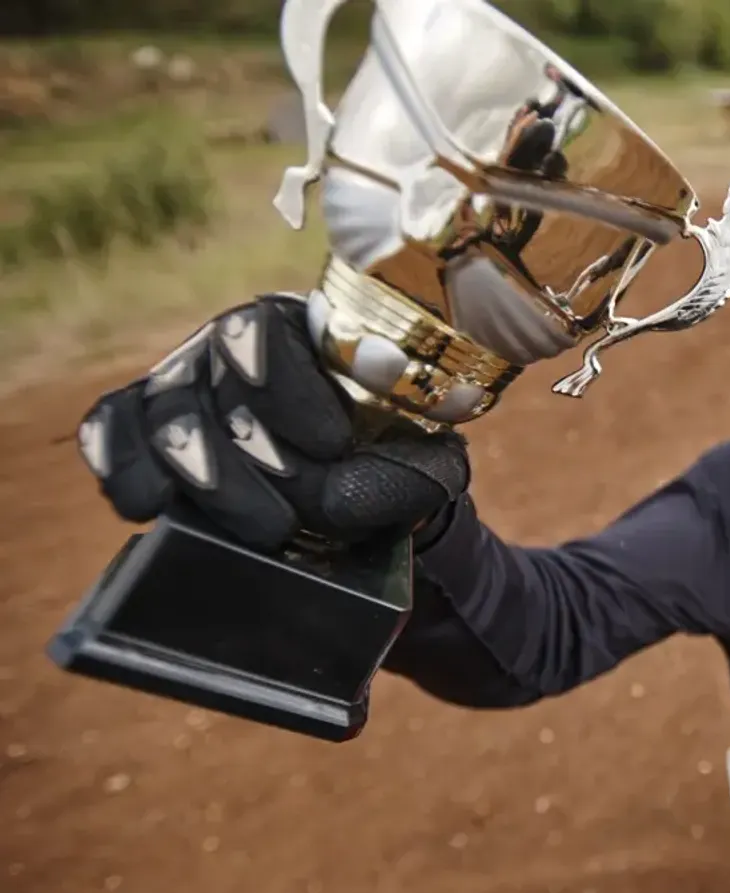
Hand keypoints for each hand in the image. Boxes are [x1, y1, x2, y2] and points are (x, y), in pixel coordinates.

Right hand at [75, 293, 469, 552]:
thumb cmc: (387, 460)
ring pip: (161, 416)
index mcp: (290, 330)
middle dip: (246, 459)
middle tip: (288, 522)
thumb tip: (357, 488)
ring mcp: (177, 388)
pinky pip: (109, 432)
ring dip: (201, 477)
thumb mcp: (422, 459)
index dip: (286, 388)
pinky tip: (151, 505)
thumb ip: (416, 467)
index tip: (332, 445)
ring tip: (259, 528)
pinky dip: (122, 466)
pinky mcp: (141, 431)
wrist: (355, 498)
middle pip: (207, 384)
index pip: (259, 331)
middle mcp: (223, 351)